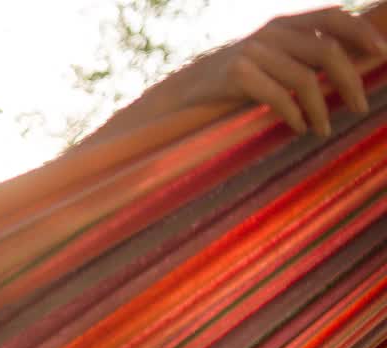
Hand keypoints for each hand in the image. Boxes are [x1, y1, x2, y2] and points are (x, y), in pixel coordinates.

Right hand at [179, 6, 386, 135]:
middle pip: (327, 51)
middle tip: (361, 107)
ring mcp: (252, 52)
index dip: (361, 31)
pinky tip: (299, 128)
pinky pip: (279, 97)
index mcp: (283, 22)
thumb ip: (301, 51)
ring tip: (325, 129)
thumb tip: (349, 64)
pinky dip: (295, 116)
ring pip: (306, 79)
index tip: (382, 53)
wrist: (183, 89)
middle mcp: (270, 31)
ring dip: (322, 109)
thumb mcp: (269, 53)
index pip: (333, 16)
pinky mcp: (236, 75)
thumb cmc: (233, 77)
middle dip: (351, 81)